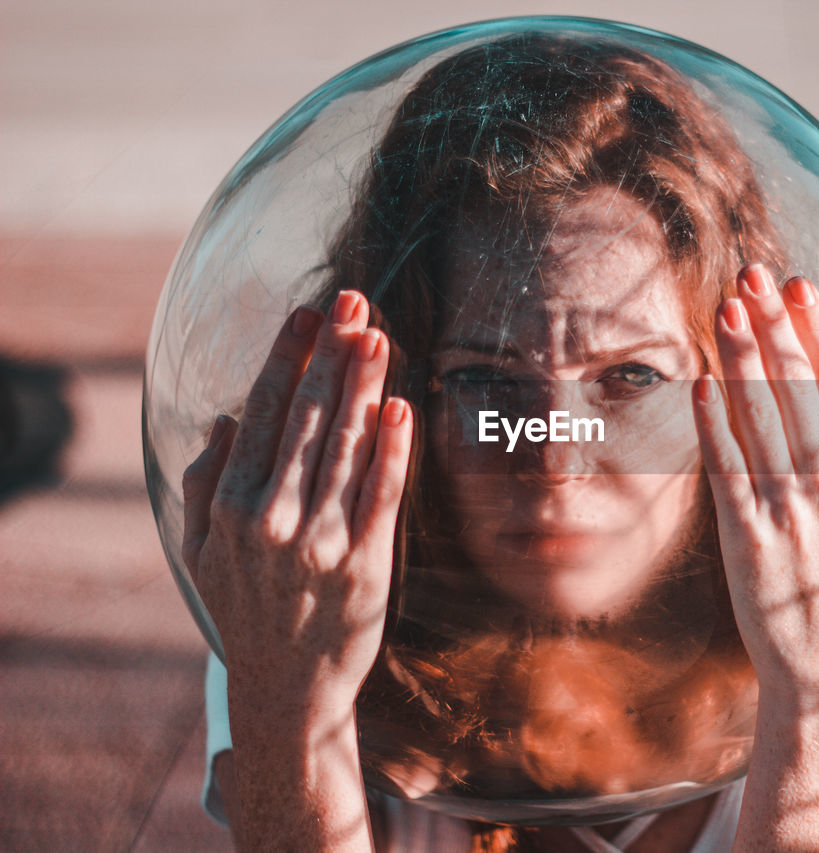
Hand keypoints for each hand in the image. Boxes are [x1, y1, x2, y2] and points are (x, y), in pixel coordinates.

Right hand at [180, 290, 413, 715]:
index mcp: (232, 506)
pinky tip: (402, 407)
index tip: (308, 316)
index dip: (289, 358)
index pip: (264, 413)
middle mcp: (275, 518)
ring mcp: (324, 541)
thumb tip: (226, 419)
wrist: (287, 689)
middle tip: (355, 303)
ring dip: (366, 385)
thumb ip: (206, 483)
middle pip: (310, 417)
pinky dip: (394, 448)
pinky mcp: (368, 564)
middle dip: (333, 354)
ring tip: (379, 337)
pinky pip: (383, 493)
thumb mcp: (202, 551)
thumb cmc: (245, 610)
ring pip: (349, 445)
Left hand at [692, 264, 818, 702]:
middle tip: (752, 275)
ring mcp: (785, 511)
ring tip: (725, 309)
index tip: (801, 290)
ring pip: (761, 421)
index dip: (818, 336)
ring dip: (742, 361)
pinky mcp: (745, 538)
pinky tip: (702, 385)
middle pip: (796, 393)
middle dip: (774, 329)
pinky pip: (728, 472)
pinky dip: (714, 427)